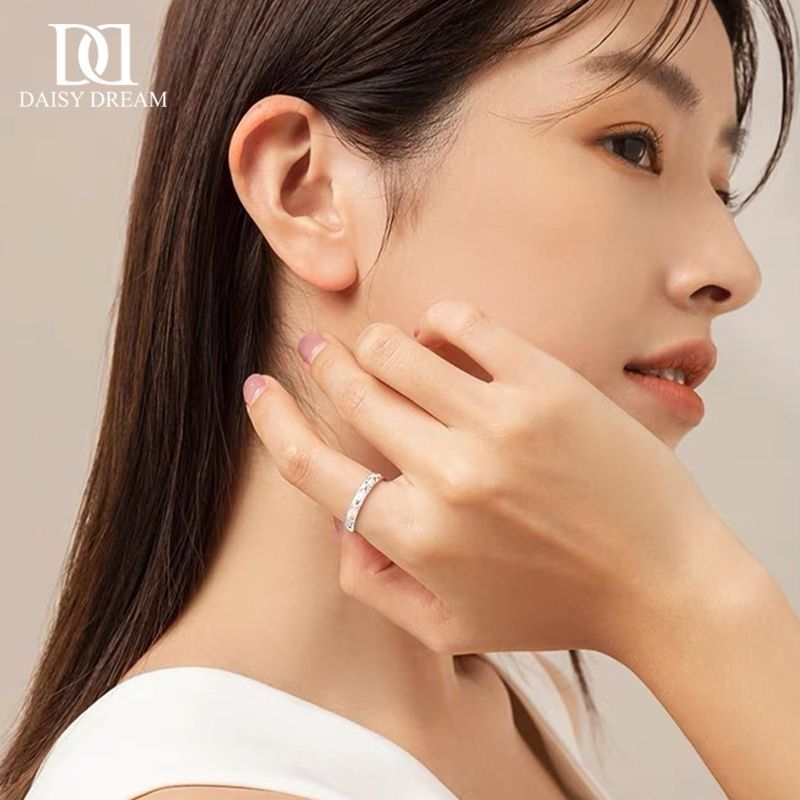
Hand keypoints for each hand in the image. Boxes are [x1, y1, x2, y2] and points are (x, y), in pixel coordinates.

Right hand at [243, 300, 749, 661]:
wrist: (662, 582)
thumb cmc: (554, 608)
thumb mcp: (448, 628)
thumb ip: (373, 585)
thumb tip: (337, 524)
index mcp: (415, 535)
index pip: (311, 465)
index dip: (273, 421)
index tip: (258, 389)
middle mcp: (446, 474)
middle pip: (354, 394)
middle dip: (324, 363)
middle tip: (316, 346)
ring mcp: (497, 423)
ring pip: (399, 351)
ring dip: (375, 342)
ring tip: (377, 343)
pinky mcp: (546, 386)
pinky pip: (469, 325)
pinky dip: (441, 318)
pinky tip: (438, 327)